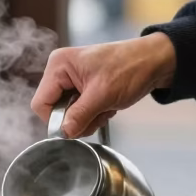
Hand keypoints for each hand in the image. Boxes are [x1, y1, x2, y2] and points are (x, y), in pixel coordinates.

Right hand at [30, 34, 176, 137]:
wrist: (154, 62)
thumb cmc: (130, 68)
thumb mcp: (103, 95)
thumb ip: (79, 115)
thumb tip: (63, 133)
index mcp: (58, 66)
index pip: (41, 103)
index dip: (56, 120)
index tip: (76, 125)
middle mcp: (61, 71)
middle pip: (54, 110)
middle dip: (77, 119)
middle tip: (98, 114)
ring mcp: (72, 80)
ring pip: (68, 114)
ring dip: (88, 118)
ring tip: (106, 107)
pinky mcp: (83, 88)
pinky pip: (79, 111)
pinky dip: (94, 114)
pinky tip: (108, 106)